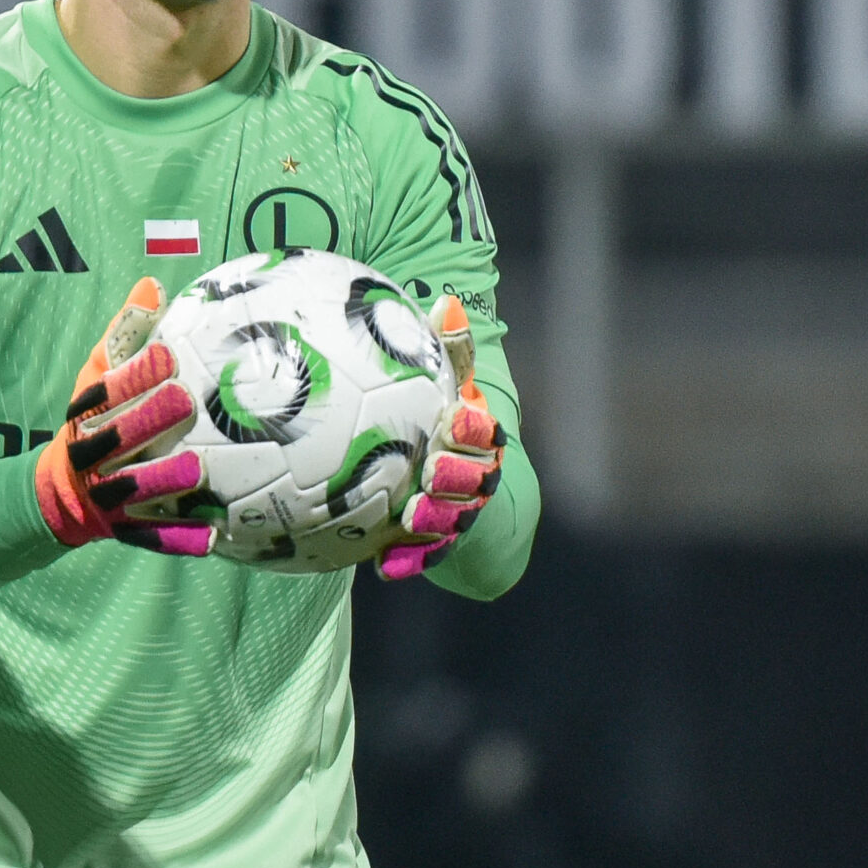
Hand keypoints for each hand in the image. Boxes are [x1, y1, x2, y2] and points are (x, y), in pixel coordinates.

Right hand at [34, 277, 212, 555]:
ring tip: (196, 471)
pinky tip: (212, 536)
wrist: (56, 494)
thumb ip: (125, 334)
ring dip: (162, 481)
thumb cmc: (92, 422)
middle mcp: (91, 457)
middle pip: (117, 439)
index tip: (166, 355)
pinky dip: (178, 539)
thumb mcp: (96, 377)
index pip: (106, 392)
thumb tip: (152, 284)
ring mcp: (104, 497)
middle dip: (147, 420)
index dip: (135, 375)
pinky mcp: (121, 529)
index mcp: (85, 416)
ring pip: (132, 490)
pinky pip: (149, 537)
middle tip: (185, 400)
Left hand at [375, 295, 506, 581]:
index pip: (483, 430)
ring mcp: (457, 512)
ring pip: (454, 520)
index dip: (472, 426)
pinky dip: (409, 561)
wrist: (451, 476)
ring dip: (434, 520)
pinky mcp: (436, 543)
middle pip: (474, 479)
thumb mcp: (443, 384)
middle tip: (428, 469)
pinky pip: (426, 556)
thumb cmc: (442, 418)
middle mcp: (474, 475)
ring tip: (408, 518)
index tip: (452, 419)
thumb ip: (445, 351)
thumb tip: (445, 301)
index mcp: (477, 436)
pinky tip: (383, 566)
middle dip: (455, 476)